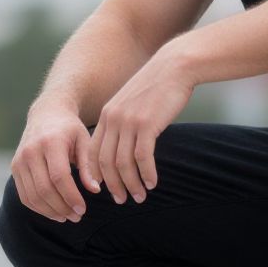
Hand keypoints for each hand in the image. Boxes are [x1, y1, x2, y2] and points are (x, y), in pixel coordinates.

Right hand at [11, 104, 101, 222]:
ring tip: (67, 217)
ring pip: (32, 196)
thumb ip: (89, 165)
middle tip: (77, 216)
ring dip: (50, 211)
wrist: (46, 114)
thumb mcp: (84, 141)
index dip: (71, 196)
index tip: (83, 209)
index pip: (59, 176)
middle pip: (44, 189)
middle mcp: (31, 151)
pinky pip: (24, 195)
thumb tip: (95, 190)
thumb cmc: (70, 129)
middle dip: (61, 207)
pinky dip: (38, 208)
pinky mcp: (15, 167)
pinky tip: (54, 212)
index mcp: (51, 142)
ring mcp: (20, 160)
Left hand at [87, 45, 194, 205]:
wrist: (174, 67)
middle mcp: (113, 119)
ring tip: (140, 196)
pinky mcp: (147, 124)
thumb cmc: (157, 87)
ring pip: (123, 163)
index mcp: (107, 115)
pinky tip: (153, 183)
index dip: (97, 174)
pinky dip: (147, 174)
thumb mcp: (132, 103)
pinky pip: (143, 157)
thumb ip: (123, 122)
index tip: (105, 189)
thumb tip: (123, 147)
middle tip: (122, 199)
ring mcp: (129, 122)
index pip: (93, 152)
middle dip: (113, 185)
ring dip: (131, 184)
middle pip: (105, 162)